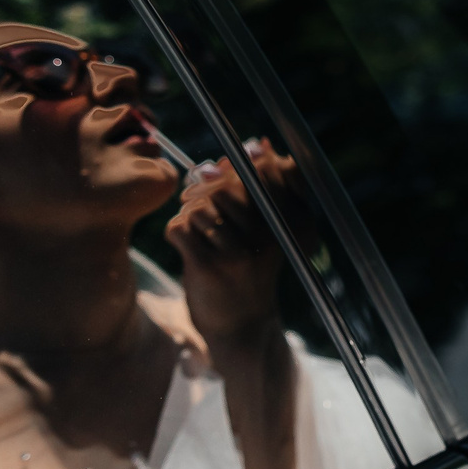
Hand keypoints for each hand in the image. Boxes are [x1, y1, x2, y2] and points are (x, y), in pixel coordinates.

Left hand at [168, 140, 288, 347]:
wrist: (242, 324)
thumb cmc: (254, 264)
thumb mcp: (272, 227)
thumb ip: (268, 185)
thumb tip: (260, 144)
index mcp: (290, 221)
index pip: (263, 170)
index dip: (238, 165)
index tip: (225, 173)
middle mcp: (268, 235)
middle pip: (224, 185)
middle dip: (205, 189)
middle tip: (198, 200)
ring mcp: (238, 253)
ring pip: (199, 206)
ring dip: (190, 212)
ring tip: (195, 227)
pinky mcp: (209, 268)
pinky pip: (180, 228)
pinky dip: (177, 231)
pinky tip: (186, 245)